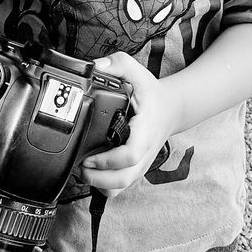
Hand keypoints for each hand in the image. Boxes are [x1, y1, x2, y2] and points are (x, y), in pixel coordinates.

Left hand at [78, 51, 182, 197]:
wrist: (171, 109)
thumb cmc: (153, 95)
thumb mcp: (139, 72)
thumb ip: (118, 64)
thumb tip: (96, 67)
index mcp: (145, 130)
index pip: (130, 155)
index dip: (107, 161)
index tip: (89, 156)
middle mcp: (144, 151)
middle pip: (124, 180)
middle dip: (98, 179)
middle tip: (80, 168)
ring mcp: (141, 162)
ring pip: (122, 187)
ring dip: (100, 185)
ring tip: (83, 172)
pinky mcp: (136, 168)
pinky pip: (122, 186)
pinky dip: (106, 186)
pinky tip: (93, 174)